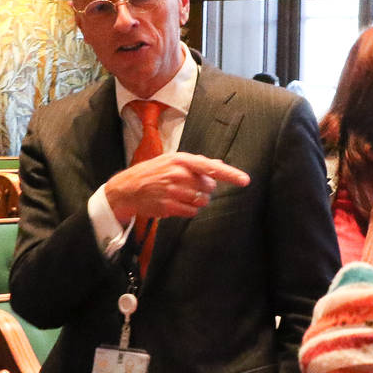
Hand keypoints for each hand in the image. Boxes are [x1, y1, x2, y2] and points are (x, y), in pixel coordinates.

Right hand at [105, 153, 250, 223]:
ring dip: (197, 201)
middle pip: (209, 187)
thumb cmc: (152, 172)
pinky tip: (176, 204)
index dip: (230, 174)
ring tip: (182, 195)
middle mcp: (178, 174)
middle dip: (203, 189)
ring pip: (202, 201)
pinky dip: (188, 210)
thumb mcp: (172, 161)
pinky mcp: (168, 206)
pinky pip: (191, 212)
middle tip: (188, 187)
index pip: (211, 167)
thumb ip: (196, 163)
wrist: (127, 188)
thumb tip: (219, 164)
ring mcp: (173, 191)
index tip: (245, 180)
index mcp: (181, 160)